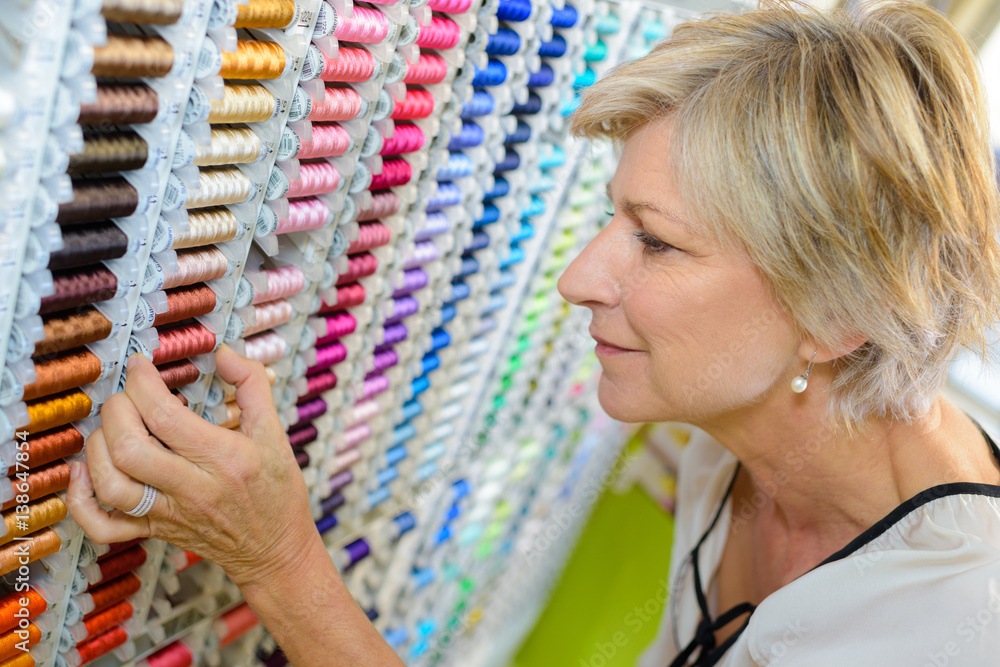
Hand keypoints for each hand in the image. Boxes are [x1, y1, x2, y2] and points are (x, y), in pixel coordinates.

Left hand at [66, 345, 321, 587]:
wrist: (275, 551)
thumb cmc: (277, 492)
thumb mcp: (276, 432)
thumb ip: (251, 385)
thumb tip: (223, 352)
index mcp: (226, 460)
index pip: (167, 417)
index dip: (144, 384)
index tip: (140, 366)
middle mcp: (193, 489)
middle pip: (130, 449)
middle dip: (117, 410)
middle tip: (127, 394)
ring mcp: (169, 515)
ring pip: (112, 485)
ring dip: (99, 447)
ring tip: (112, 427)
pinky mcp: (154, 532)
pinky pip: (103, 526)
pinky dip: (82, 500)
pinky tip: (86, 473)